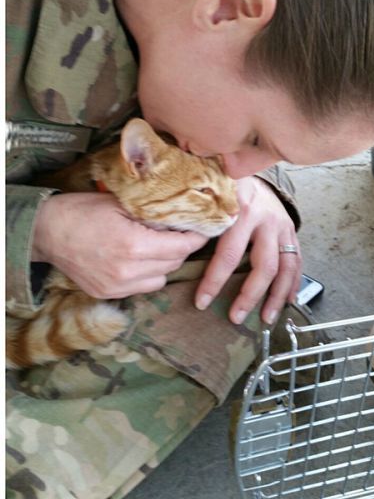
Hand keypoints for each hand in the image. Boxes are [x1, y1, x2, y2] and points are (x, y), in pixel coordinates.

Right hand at [33, 192, 207, 297]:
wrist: (46, 232)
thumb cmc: (83, 211)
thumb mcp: (122, 204)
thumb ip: (155, 215)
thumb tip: (185, 220)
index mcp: (134, 245)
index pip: (182, 246)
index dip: (196, 237)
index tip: (204, 229)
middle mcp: (128, 271)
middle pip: (175, 263)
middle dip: (182, 248)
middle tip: (181, 233)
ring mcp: (117, 286)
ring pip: (162, 278)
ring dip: (166, 263)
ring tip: (158, 246)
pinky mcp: (108, 294)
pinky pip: (143, 287)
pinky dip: (148, 274)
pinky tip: (140, 259)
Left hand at [194, 176, 301, 324]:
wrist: (251, 163)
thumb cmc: (223, 184)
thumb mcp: (209, 194)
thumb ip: (197, 217)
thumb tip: (171, 250)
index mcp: (240, 210)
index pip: (229, 253)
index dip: (215, 280)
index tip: (202, 302)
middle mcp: (266, 219)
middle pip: (263, 265)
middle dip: (250, 295)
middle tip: (235, 317)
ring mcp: (282, 226)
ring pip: (285, 267)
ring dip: (276, 296)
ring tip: (266, 319)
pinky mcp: (292, 230)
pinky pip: (297, 260)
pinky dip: (293, 283)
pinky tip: (287, 301)